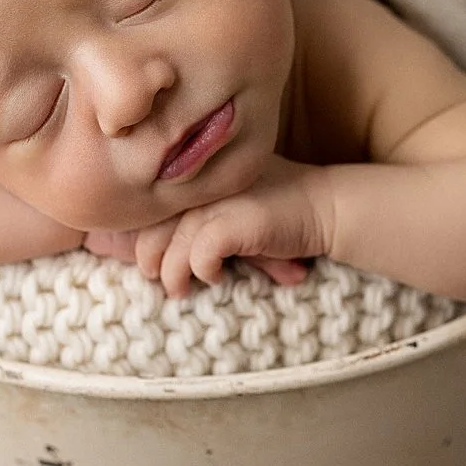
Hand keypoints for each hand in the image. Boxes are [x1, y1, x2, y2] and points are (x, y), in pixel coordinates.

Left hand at [89, 158, 331, 296]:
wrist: (325, 205)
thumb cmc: (275, 209)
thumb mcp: (228, 204)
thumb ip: (194, 216)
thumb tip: (150, 253)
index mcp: (193, 176)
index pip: (146, 210)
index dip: (139, 241)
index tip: (148, 263)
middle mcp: (199, 184)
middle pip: (148, 230)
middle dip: (148, 262)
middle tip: (160, 281)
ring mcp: (216, 201)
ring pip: (169, 248)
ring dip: (172, 276)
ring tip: (181, 289)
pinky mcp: (235, 222)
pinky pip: (199, 256)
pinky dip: (203, 272)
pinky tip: (217, 276)